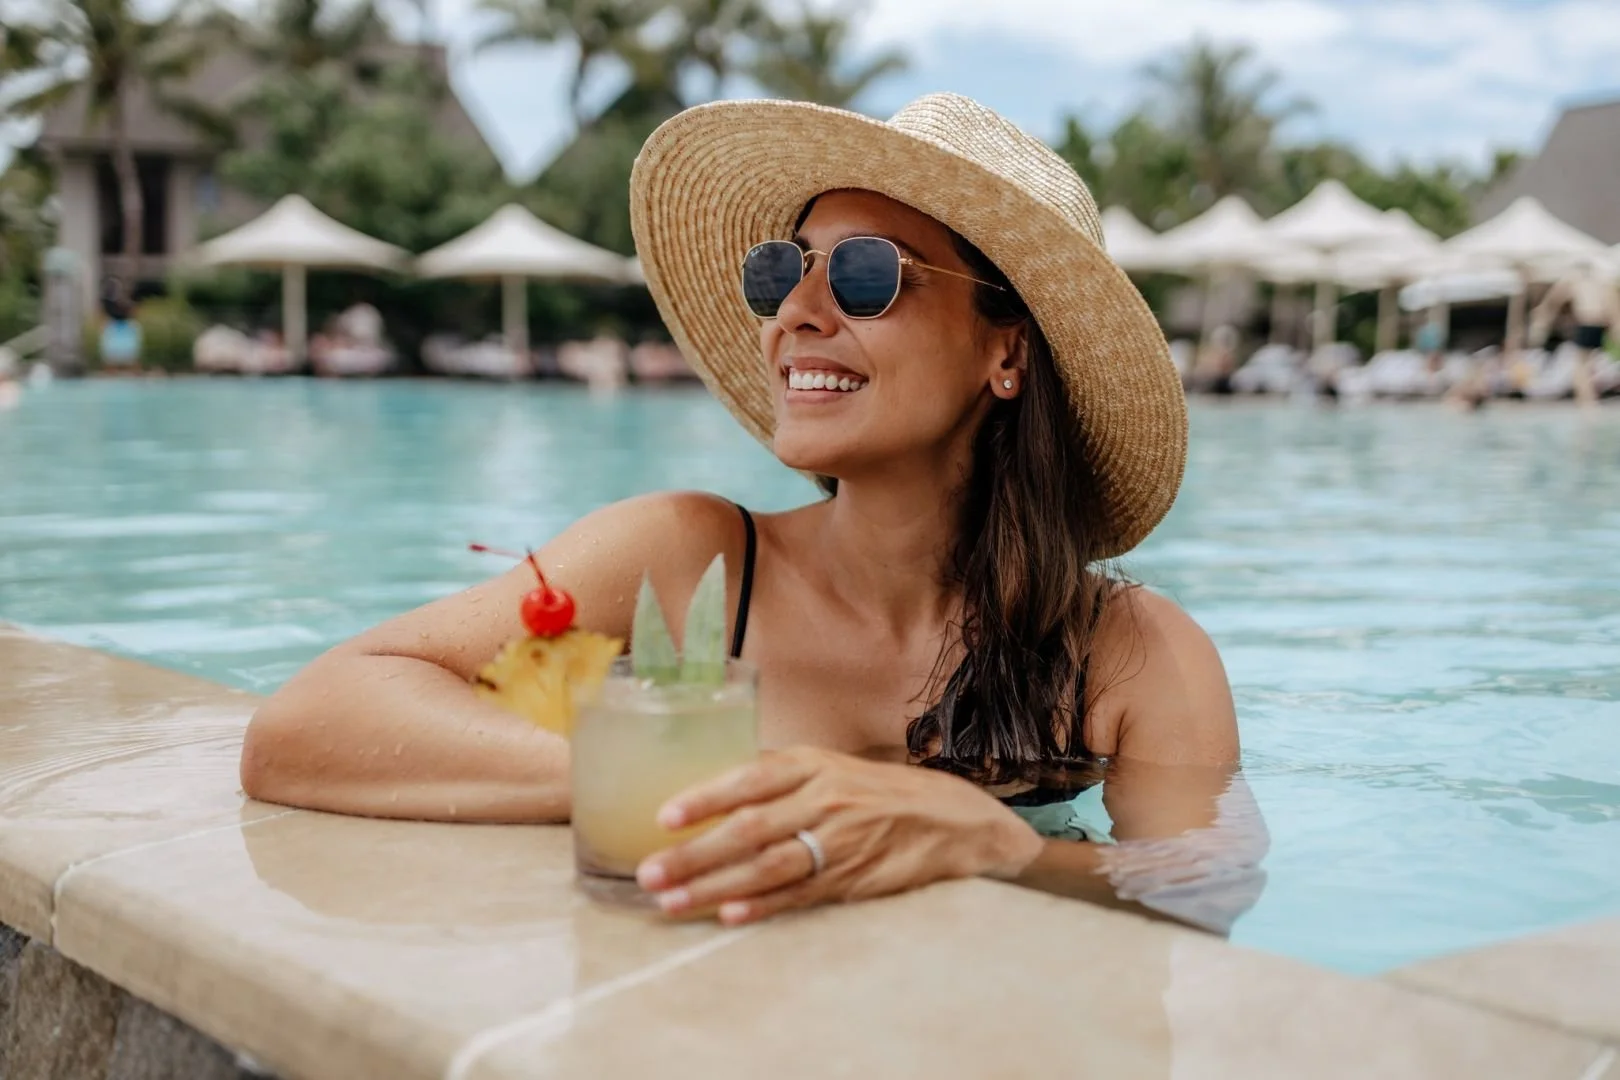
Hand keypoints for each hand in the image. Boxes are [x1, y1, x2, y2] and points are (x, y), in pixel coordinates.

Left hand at [635, 746, 1044, 924]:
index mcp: (813, 764)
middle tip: (650, 872)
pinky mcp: (851, 878)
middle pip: (749, 828)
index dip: (705, 797)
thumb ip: (778, 777)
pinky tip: (729, 914)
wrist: (952, 818)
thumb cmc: (877, 791)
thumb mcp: (831, 766)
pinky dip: (763, 906)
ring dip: (714, 886)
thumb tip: (714, 788)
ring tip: (672, 902)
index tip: (663, 817)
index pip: (749, 777)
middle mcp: (823, 799)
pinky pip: (799, 894)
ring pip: (767, 867)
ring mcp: (838, 842)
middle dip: (694, 853)